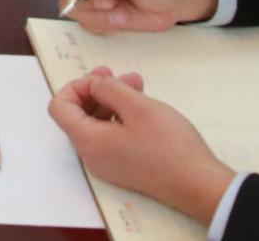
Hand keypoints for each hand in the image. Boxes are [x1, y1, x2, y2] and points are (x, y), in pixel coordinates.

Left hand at [47, 69, 236, 222]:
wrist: (198, 185)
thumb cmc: (169, 145)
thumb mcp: (137, 106)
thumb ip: (108, 89)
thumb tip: (93, 85)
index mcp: (88, 141)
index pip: (60, 107)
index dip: (76, 86)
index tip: (101, 77)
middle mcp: (92, 156)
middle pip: (78, 115)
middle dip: (97, 89)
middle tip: (118, 74)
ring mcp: (109, 164)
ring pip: (98, 123)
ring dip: (113, 100)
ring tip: (136, 83)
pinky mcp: (125, 167)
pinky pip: (112, 136)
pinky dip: (121, 116)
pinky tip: (142, 104)